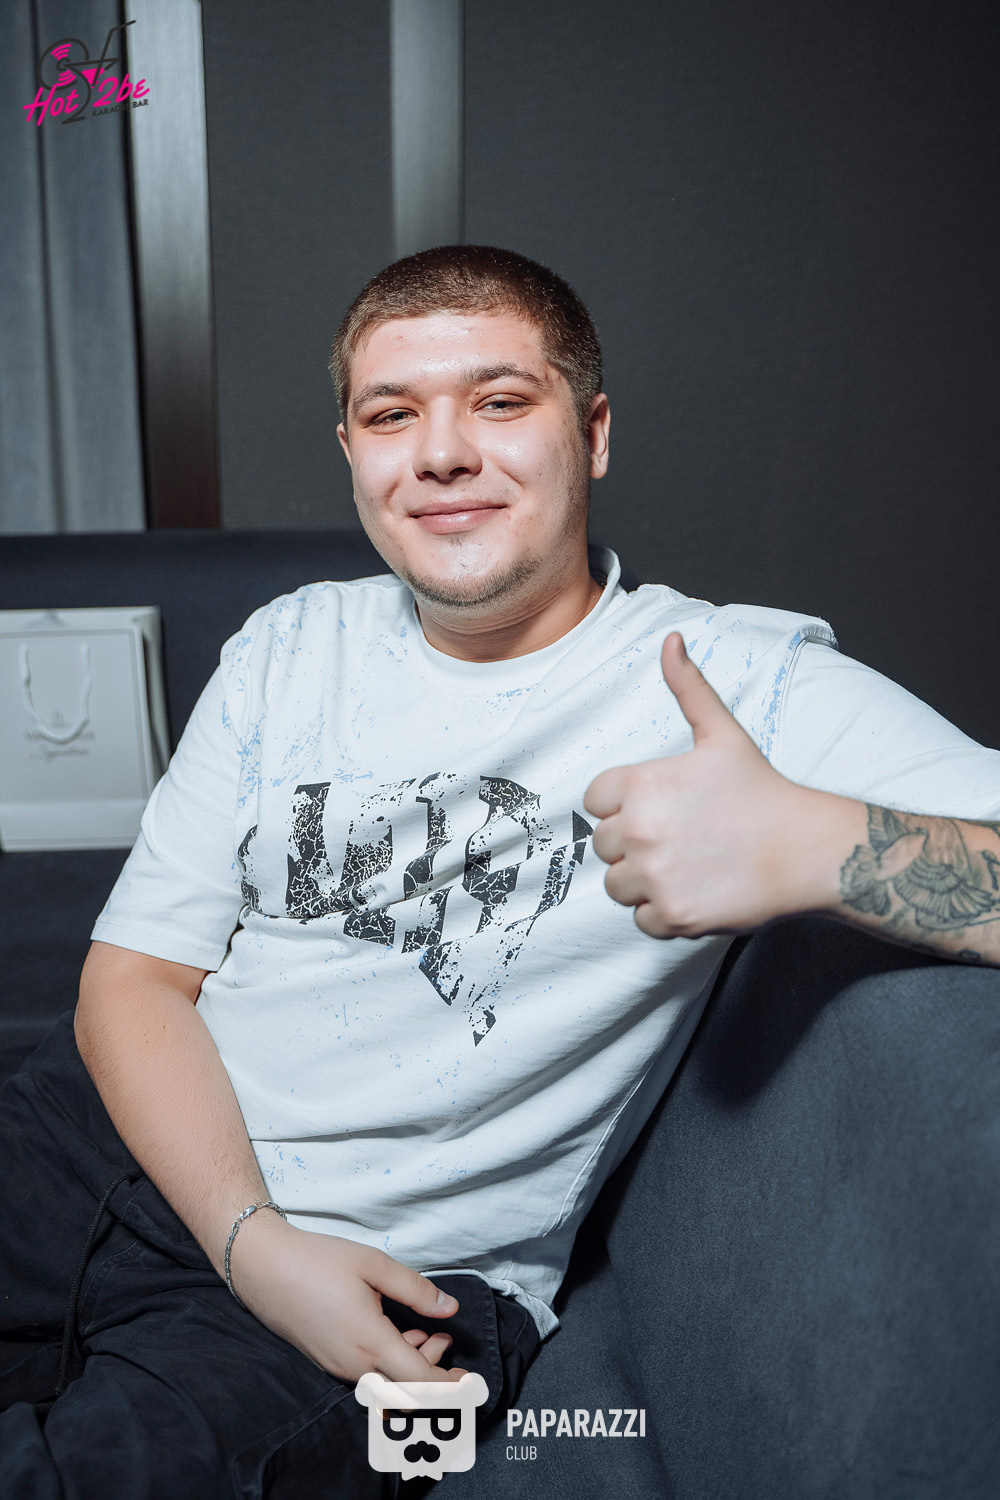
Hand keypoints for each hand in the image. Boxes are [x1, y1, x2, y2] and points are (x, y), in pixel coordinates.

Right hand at [229, 1212, 466, 1384]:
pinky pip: (367, 1376)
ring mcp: (337, 1367)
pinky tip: (391, 1332)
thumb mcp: (373, 1265)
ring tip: (419, 1329)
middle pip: (405, 1391)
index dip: (448, 1385)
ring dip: (410, 1365)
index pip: (420, 1382)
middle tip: (443, 1337)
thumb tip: (448, 1308)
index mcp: (370, 1343)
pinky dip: (389, 1363)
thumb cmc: (318, 1261)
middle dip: (432, 1372)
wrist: (263, 1267)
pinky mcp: (327, 1362)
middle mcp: (353, 1366)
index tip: (468, 1378)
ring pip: (386, 1384)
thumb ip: (415, 1290)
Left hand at [583, 632, 846, 936]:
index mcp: (640, 786)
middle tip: (680, 837)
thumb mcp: (722, 733)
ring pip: (618, 885)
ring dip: (643, 880)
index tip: (660, 807)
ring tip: (686, 864)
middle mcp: (638, 831)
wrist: (807, 849)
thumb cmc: (762, 790)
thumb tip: (670, 639)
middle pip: (602, 845)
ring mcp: (654, 877)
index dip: (623, 804)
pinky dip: (664, 911)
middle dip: (633, 843)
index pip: (594, 801)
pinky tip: (697, 889)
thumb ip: (688, 686)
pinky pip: (642, 919)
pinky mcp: (671, 915)